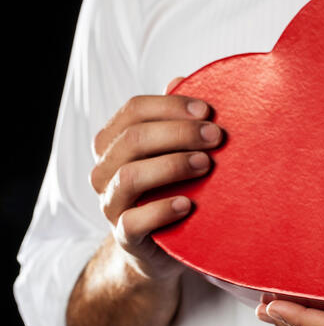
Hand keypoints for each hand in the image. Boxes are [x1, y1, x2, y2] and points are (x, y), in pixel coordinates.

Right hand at [90, 77, 223, 279]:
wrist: (163, 246)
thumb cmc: (173, 188)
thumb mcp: (176, 151)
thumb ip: (175, 119)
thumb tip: (180, 79)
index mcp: (114, 143)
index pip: (134, 111)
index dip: (171, 106)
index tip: (208, 111)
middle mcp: (105, 171)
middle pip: (133, 139)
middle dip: (179, 133)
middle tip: (217, 137)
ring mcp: (111, 204)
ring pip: (128, 176)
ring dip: (172, 165)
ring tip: (207, 165)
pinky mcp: (124, 236)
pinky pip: (133, 222)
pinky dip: (161, 210)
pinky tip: (188, 203)